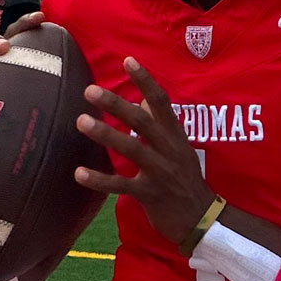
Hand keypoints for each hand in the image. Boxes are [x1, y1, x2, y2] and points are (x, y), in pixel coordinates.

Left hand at [74, 57, 214, 245]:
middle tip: (90, 91)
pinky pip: (122, 186)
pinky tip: (79, 173)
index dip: (146, 80)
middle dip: (116, 104)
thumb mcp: (179, 148)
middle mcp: (169, 150)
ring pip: (132, 149)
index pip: (162, 101)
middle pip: (142, 121)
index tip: (128, 60)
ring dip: (106, 134)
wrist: (202, 219)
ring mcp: (161, 172)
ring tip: (81, 121)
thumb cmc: (186, 180)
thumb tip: (145, 99)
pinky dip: (100, 180)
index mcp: (176, 136)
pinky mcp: (150, 195)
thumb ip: (161, 125)